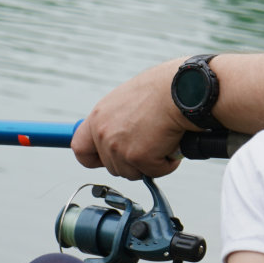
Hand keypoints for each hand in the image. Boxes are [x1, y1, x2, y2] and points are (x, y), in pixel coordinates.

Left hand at [72, 58, 188, 178]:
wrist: (182, 89)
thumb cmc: (164, 90)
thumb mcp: (129, 101)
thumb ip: (119, 121)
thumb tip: (126, 137)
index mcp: (98, 117)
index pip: (81, 149)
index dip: (96, 159)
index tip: (108, 159)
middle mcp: (103, 133)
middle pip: (112, 167)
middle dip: (134, 162)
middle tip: (152, 145)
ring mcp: (119, 147)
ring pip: (133, 173)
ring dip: (152, 162)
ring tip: (165, 140)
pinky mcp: (139, 158)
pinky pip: (155, 172)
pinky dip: (168, 163)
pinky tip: (174, 143)